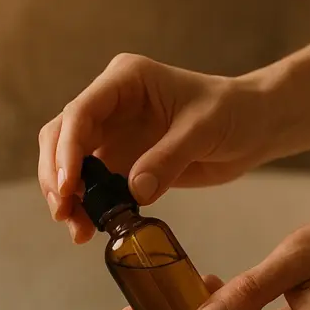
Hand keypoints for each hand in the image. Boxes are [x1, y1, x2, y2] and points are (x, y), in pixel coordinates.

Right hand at [38, 53, 272, 242]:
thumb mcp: (204, 130)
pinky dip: (86, 207)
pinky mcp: (120, 160)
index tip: (68, 186)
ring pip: (68, 163)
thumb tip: (134, 192)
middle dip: (56, 175)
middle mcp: (109, 104)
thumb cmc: (233, 112)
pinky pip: (92, 185)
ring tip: (77, 230)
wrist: (253, 126)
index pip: (81, 112)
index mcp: (125, 80)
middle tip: (63, 212)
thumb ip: (169, 158)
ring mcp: (112, 133)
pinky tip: (88, 229)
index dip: (67, 150)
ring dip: (66, 196)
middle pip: (61, 137)